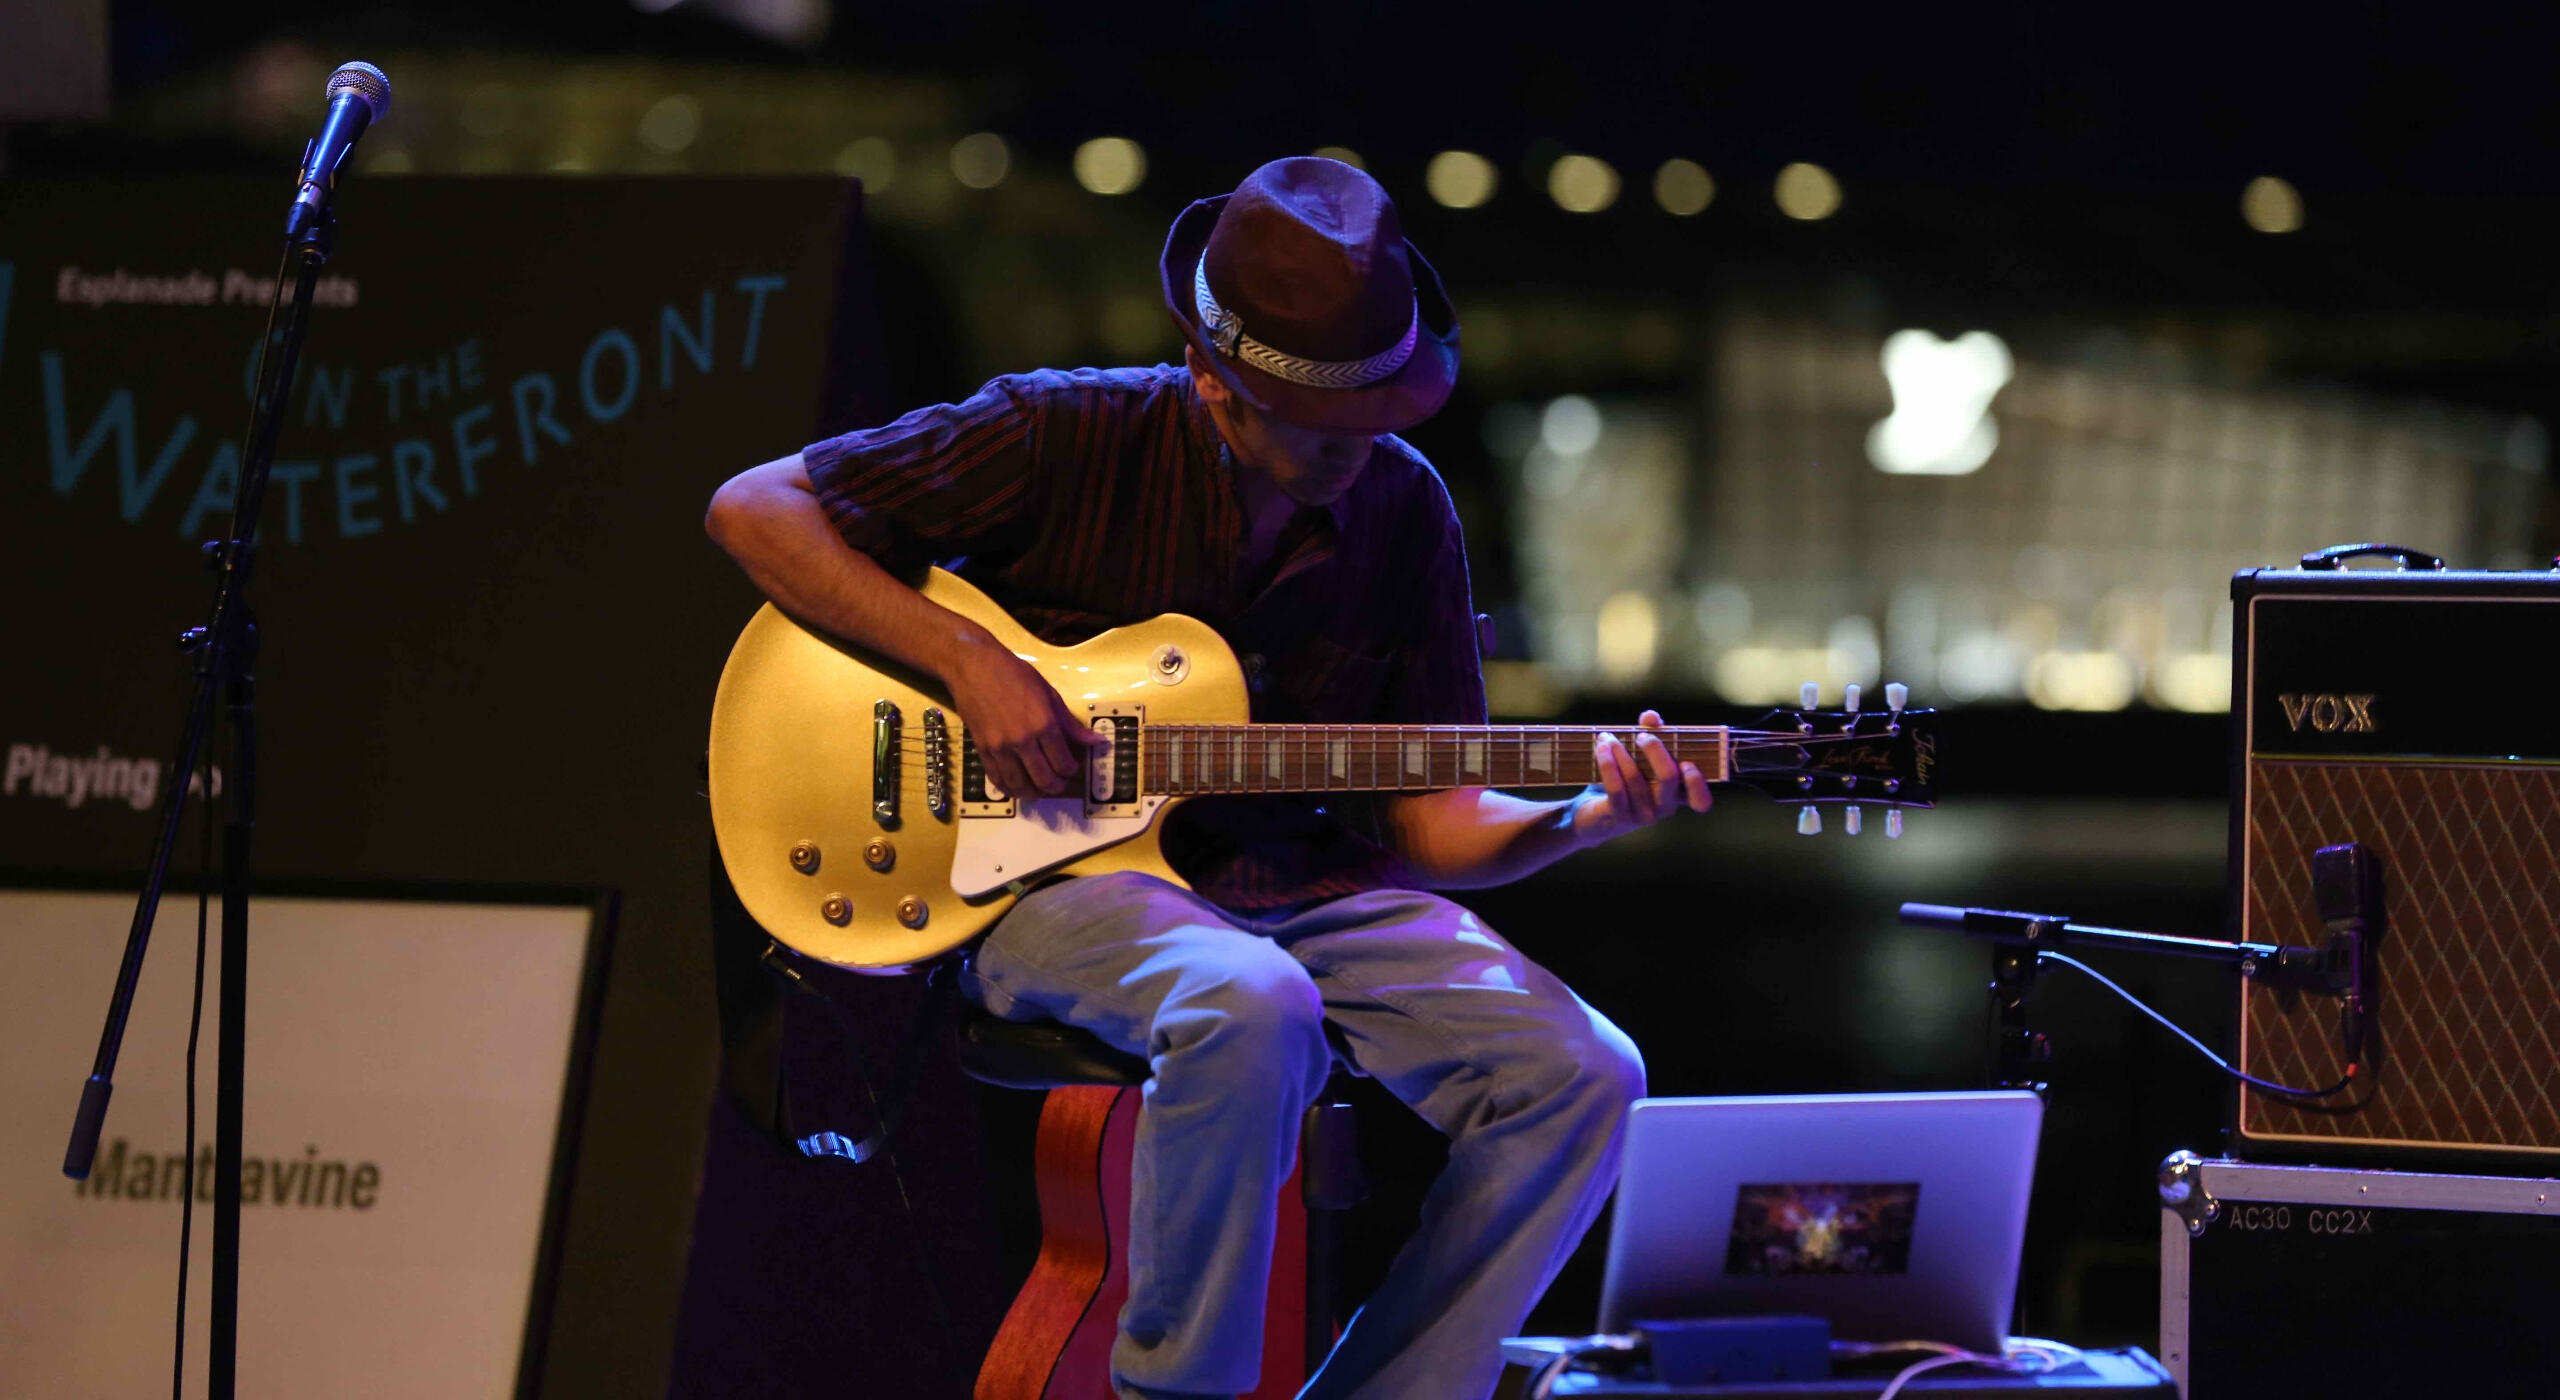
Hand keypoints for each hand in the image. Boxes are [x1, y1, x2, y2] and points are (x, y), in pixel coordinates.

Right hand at [941, 641, 1107, 798]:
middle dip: (1056, 786)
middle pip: (1044, 780)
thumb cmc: (1013, 675)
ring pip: (1021, 785)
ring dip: (1034, 793)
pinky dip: (1010, 789)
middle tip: (1060, 782)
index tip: (1072, 767)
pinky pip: (998, 779)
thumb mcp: (1049, 694)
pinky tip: (1018, 786)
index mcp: (1044, 724)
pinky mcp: (983, 750)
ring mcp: (1001, 747)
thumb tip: (1094, 740)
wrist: (975, 667)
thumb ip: (1070, 724)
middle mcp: (1023, 740)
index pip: (1063, 763)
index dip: (1071, 770)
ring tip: (1041, 788)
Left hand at [1571, 709, 1710, 845]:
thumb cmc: (1628, 778)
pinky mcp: (1620, 817)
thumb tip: (1651, 716)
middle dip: (1655, 750)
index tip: (1686, 762)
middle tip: (1641, 736)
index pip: (1700, 800)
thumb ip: (1652, 732)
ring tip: (1607, 737)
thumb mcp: (1643, 754)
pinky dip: (1608, 765)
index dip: (1697, 784)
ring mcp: (1643, 815)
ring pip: (1636, 779)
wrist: (1596, 811)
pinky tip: (1601, 749)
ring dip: (1620, 752)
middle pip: (1668, 777)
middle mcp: (1665, 807)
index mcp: (1678, 794)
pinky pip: (1616, 789)